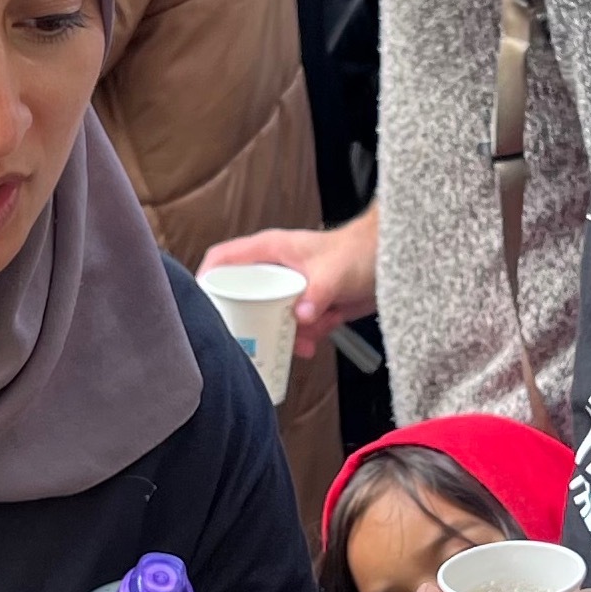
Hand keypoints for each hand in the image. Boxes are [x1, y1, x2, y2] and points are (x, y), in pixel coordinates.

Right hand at [198, 205, 377, 358]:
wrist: (391, 262)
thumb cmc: (360, 252)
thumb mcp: (334, 272)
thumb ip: (316, 293)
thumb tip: (301, 317)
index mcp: (270, 250)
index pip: (223, 259)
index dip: (206, 279)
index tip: (199, 304)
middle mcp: (275, 269)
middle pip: (242, 297)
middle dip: (248, 322)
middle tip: (250, 340)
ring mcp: (290, 289)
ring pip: (269, 318)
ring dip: (282, 335)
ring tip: (299, 340)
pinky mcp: (307, 306)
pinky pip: (294, 328)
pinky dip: (304, 338)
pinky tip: (317, 338)